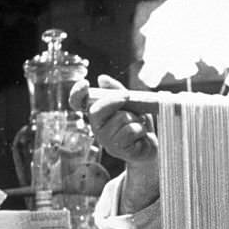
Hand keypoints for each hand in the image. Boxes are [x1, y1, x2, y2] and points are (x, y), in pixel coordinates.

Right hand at [69, 75, 159, 211]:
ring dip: (136, 118)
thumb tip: (102, 78)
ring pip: (120, 119)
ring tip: (138, 125)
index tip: (85, 84)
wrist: (150, 145)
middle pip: (97, 110)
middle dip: (115, 100)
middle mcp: (97, 128)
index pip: (78, 104)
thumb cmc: (138, 123)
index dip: (77, 93)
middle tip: (127, 96)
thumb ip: (117, 90)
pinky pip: (131, 131)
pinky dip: (141, 129)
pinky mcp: (118, 150)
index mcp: (97, 114)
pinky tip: (141, 136)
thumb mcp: (131, 103)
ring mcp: (106, 141)